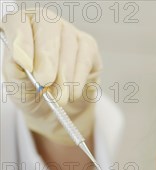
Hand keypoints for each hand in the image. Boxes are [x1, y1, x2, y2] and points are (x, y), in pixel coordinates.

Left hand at [1, 7, 101, 143]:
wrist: (55, 110)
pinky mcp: (88, 46)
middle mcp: (44, 23)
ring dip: (64, 75)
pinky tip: (73, 93)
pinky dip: (79, 78)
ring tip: (59, 97)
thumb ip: (14, 71)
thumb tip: (22, 59)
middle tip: (45, 80)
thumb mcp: (16, 86)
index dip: (21, 39)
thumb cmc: (31, 92)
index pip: (17, 20)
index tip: (25, 63)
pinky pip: (85, 57)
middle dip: (47, 56)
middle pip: (48, 24)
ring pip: (69, 43)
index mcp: (20, 27)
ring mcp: (68, 32)